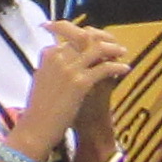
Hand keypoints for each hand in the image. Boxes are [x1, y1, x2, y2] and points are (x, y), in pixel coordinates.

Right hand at [17, 21, 132, 150]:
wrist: (36, 128)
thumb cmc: (40, 108)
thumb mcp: (43, 78)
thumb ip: (54, 65)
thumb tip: (67, 58)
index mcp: (48, 54)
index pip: (71, 33)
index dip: (88, 36)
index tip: (99, 41)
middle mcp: (58, 56)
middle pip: (85, 35)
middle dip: (103, 36)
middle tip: (114, 42)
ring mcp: (69, 69)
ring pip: (97, 47)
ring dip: (113, 48)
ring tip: (122, 52)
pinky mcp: (80, 83)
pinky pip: (105, 68)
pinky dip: (117, 67)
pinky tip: (125, 69)